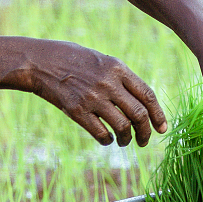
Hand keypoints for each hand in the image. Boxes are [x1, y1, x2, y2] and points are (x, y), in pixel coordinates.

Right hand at [24, 41, 167, 146]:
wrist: (40, 62)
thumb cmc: (72, 60)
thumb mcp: (101, 60)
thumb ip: (120, 78)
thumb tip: (140, 102)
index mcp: (118, 68)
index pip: (147, 95)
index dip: (158, 115)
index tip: (162, 128)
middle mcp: (108, 83)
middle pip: (139, 114)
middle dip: (146, 132)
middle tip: (144, 141)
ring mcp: (93, 97)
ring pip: (123, 126)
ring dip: (126, 139)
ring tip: (123, 141)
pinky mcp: (77, 111)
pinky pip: (101, 133)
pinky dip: (107, 140)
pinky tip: (106, 140)